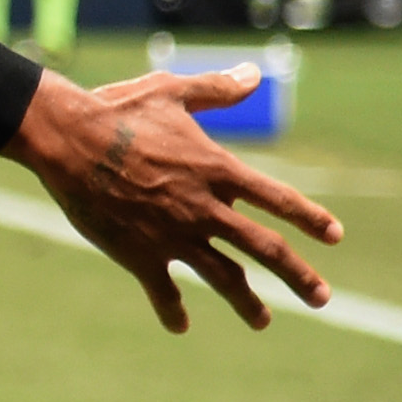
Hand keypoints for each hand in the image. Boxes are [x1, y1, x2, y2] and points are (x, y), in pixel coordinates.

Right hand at [3, 67, 341, 332]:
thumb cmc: (117, 110)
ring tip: (263, 321)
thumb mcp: (171, 92)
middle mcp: (204, 208)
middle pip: (265, 250)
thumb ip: (216, 90)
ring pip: (223, 277)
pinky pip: (163, 290)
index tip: (335, 236)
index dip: (309, 217)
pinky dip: (172, 310)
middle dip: (298, 276)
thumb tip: (254, 75)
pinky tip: (179, 326)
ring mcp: (173, 235)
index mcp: (216, 170)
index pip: (278, 200)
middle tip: (322, 298)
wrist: (66, 140)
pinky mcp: (139, 253)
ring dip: (247, 303)